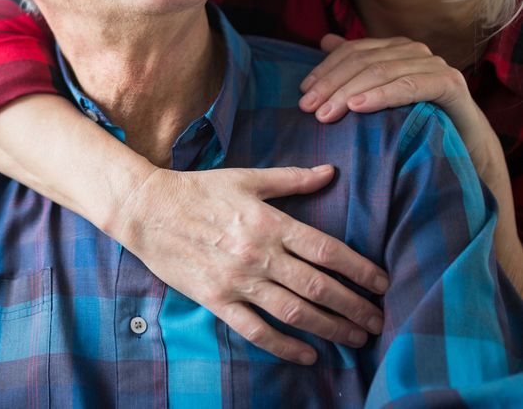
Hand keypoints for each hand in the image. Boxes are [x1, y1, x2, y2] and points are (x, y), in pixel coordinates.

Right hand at [112, 165, 387, 364]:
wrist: (147, 209)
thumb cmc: (197, 189)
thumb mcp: (245, 178)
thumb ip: (291, 179)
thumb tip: (331, 172)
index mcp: (268, 222)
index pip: (326, 250)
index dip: (359, 270)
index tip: (382, 284)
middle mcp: (258, 254)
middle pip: (318, 287)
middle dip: (354, 307)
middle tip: (378, 321)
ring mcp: (237, 280)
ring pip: (294, 313)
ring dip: (331, 329)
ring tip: (356, 339)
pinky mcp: (216, 299)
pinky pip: (256, 330)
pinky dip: (285, 346)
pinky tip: (308, 355)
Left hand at [298, 34, 482, 149]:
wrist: (465, 144)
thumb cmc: (417, 117)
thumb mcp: (380, 92)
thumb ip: (356, 64)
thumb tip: (325, 40)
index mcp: (394, 47)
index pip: (351, 51)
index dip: (325, 69)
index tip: (303, 92)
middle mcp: (413, 50)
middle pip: (362, 61)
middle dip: (331, 84)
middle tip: (308, 108)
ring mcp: (433, 64)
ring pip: (381, 72)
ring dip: (349, 92)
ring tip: (327, 113)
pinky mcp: (449, 83)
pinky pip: (409, 86)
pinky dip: (381, 95)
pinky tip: (358, 107)